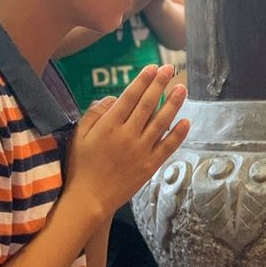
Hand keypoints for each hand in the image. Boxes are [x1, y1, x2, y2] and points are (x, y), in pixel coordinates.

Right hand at [63, 64, 189, 220]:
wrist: (90, 198)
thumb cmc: (81, 166)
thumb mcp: (79, 136)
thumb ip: (94, 114)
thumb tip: (112, 98)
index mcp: (109, 126)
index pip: (130, 97)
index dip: (142, 80)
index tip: (153, 67)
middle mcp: (127, 135)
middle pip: (147, 104)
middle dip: (160, 84)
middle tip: (170, 68)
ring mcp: (141, 151)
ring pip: (161, 122)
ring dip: (173, 104)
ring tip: (182, 88)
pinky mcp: (150, 165)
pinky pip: (167, 147)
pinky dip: (178, 134)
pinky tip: (186, 121)